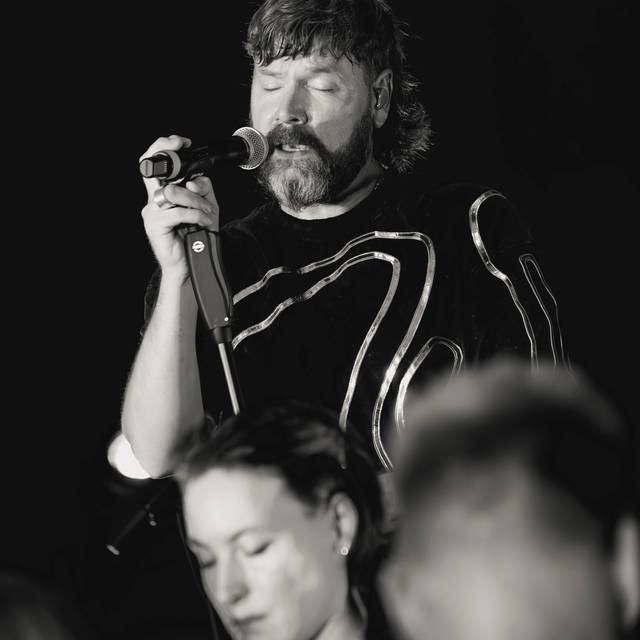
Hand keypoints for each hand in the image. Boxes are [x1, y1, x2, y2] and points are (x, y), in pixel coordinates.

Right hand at [140, 135, 218, 280]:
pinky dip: (195, 214)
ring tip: (207, 213)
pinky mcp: (156, 225)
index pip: (153, 164)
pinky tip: (203, 221)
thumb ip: (202, 189)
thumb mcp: (205, 207)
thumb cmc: (196, 237)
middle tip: (197, 181)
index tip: (181, 141)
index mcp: (162, 193)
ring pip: (173, 193)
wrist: (190, 265)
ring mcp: (152, 212)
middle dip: (179, 169)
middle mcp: (154, 200)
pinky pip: (178, 211)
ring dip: (196, 201)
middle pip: (159, 173)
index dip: (162, 147)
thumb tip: (196, 178)